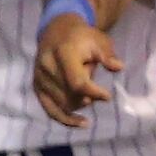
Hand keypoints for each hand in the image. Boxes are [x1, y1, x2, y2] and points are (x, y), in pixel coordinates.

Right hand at [32, 9, 121, 127]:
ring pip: (63, 104)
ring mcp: (40, 78)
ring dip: (79, 104)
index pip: (76, 82)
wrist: (56, 32)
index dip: (93, 92)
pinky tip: (82, 123)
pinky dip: (66, 119)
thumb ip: (108, 54)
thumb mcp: (98, 40)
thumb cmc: (82, 37)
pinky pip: (50, 110)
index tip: (108, 96)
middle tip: (96, 89)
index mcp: (62, 53)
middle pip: (70, 96)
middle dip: (87, 97)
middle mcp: (47, 67)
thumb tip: (118, 67)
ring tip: (87, 94)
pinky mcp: (37, 87)